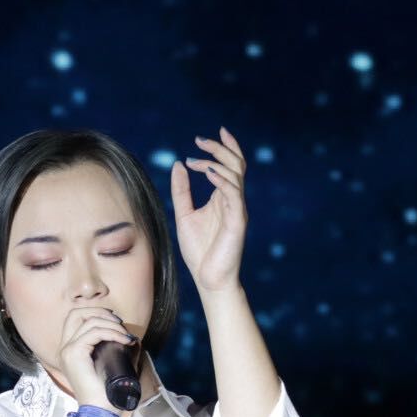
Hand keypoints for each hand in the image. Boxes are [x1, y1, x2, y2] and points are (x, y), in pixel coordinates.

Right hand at [56, 306, 136, 411]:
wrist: (100, 412)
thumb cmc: (106, 393)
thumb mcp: (110, 365)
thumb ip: (115, 351)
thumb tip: (133, 339)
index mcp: (69, 350)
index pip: (76, 318)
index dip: (96, 313)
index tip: (116, 322)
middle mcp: (64, 348)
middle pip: (76, 313)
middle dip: (100, 312)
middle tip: (119, 323)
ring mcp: (67, 351)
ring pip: (88, 321)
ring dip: (111, 325)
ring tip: (126, 336)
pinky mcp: (74, 354)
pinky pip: (94, 332)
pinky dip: (112, 332)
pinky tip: (125, 340)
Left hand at [170, 125, 247, 294]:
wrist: (208, 279)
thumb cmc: (199, 250)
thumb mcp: (184, 214)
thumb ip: (182, 190)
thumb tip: (178, 164)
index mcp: (223, 197)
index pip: (229, 165)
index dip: (223, 147)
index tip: (205, 137)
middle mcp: (233, 200)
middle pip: (235, 165)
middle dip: (221, 148)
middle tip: (200, 140)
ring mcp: (237, 209)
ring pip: (236, 175)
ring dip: (217, 163)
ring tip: (196, 160)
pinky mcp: (238, 220)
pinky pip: (234, 194)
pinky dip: (222, 181)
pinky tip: (208, 174)